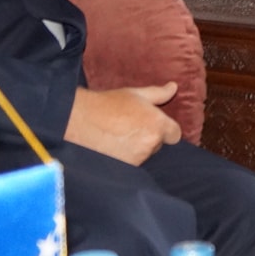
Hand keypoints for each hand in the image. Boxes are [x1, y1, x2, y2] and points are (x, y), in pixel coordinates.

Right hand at [64, 83, 180, 164]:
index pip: (175, 134)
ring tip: (118, 137)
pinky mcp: (126, 169)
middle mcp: (151, 143)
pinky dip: (125, 159)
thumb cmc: (107, 104)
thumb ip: (158, 93)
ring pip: (144, 155)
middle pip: (158, 145)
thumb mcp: (134, 94)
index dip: (165, 130)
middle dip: (148, 138)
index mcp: (157, 124)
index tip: (152, 126)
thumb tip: (174, 87)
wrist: (79, 121)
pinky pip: (132, 165)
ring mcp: (138, 158)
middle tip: (129, 128)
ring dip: (136, 149)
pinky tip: (113, 148)